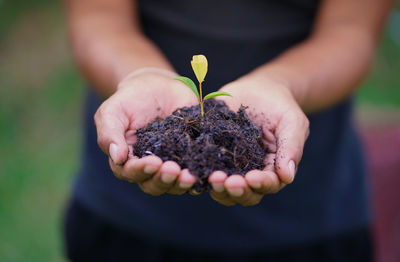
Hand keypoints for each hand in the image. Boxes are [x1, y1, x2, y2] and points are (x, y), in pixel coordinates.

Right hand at [95, 69, 197, 195]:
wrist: (158, 86)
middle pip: (152, 185)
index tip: (153, 162)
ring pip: (173, 184)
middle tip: (173, 169)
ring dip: (180, 183)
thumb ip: (110, 133)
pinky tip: (205, 171)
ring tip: (189, 176)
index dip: (140, 170)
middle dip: (162, 180)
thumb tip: (117, 157)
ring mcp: (171, 163)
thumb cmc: (130, 99)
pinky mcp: (190, 157)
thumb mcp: (113, 111)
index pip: (130, 173)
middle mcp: (148, 168)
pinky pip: (194, 171)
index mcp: (127, 160)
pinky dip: (199, 175)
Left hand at [209, 75, 309, 205]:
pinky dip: (201, 174)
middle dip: (237, 191)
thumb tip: (287, 176)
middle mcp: (251, 173)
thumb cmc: (279, 106)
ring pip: (225, 189)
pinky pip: (206, 169)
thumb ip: (292, 147)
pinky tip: (195, 170)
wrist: (258, 89)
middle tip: (227, 182)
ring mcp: (231, 166)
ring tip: (212, 177)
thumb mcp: (292, 122)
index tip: (251, 178)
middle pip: (246, 194)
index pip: (270, 183)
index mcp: (273, 168)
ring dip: (219, 188)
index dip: (261, 184)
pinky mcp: (213, 155)